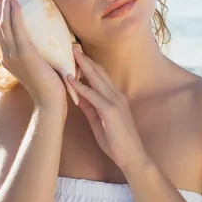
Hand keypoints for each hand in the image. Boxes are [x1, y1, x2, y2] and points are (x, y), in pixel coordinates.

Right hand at [0, 0, 70, 112]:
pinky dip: (15, 14)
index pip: (2, 31)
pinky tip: (16, 2)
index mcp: (9, 59)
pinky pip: (17, 29)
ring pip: (5, 23)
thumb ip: (37, 54)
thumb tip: (47, 40)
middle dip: (1, 4)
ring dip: (6, 4)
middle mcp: (7, 56)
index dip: (2, 13)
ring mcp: (14, 55)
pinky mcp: (24, 54)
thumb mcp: (39, 66)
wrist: (50, 102)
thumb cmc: (50, 86)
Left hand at [67, 46, 148, 171]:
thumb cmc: (116, 142)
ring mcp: (115, 102)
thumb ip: (89, 107)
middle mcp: (116, 96)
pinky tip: (70, 78)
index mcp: (115, 97)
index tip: (77, 55)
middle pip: (99, 72)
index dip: (89, 64)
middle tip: (73, 45)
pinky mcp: (111, 111)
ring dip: (83, 66)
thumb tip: (77, 96)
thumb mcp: (98, 121)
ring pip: (96, 79)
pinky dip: (80, 86)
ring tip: (71, 53)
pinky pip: (93, 95)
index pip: (101, 76)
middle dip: (85, 59)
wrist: (131, 156)